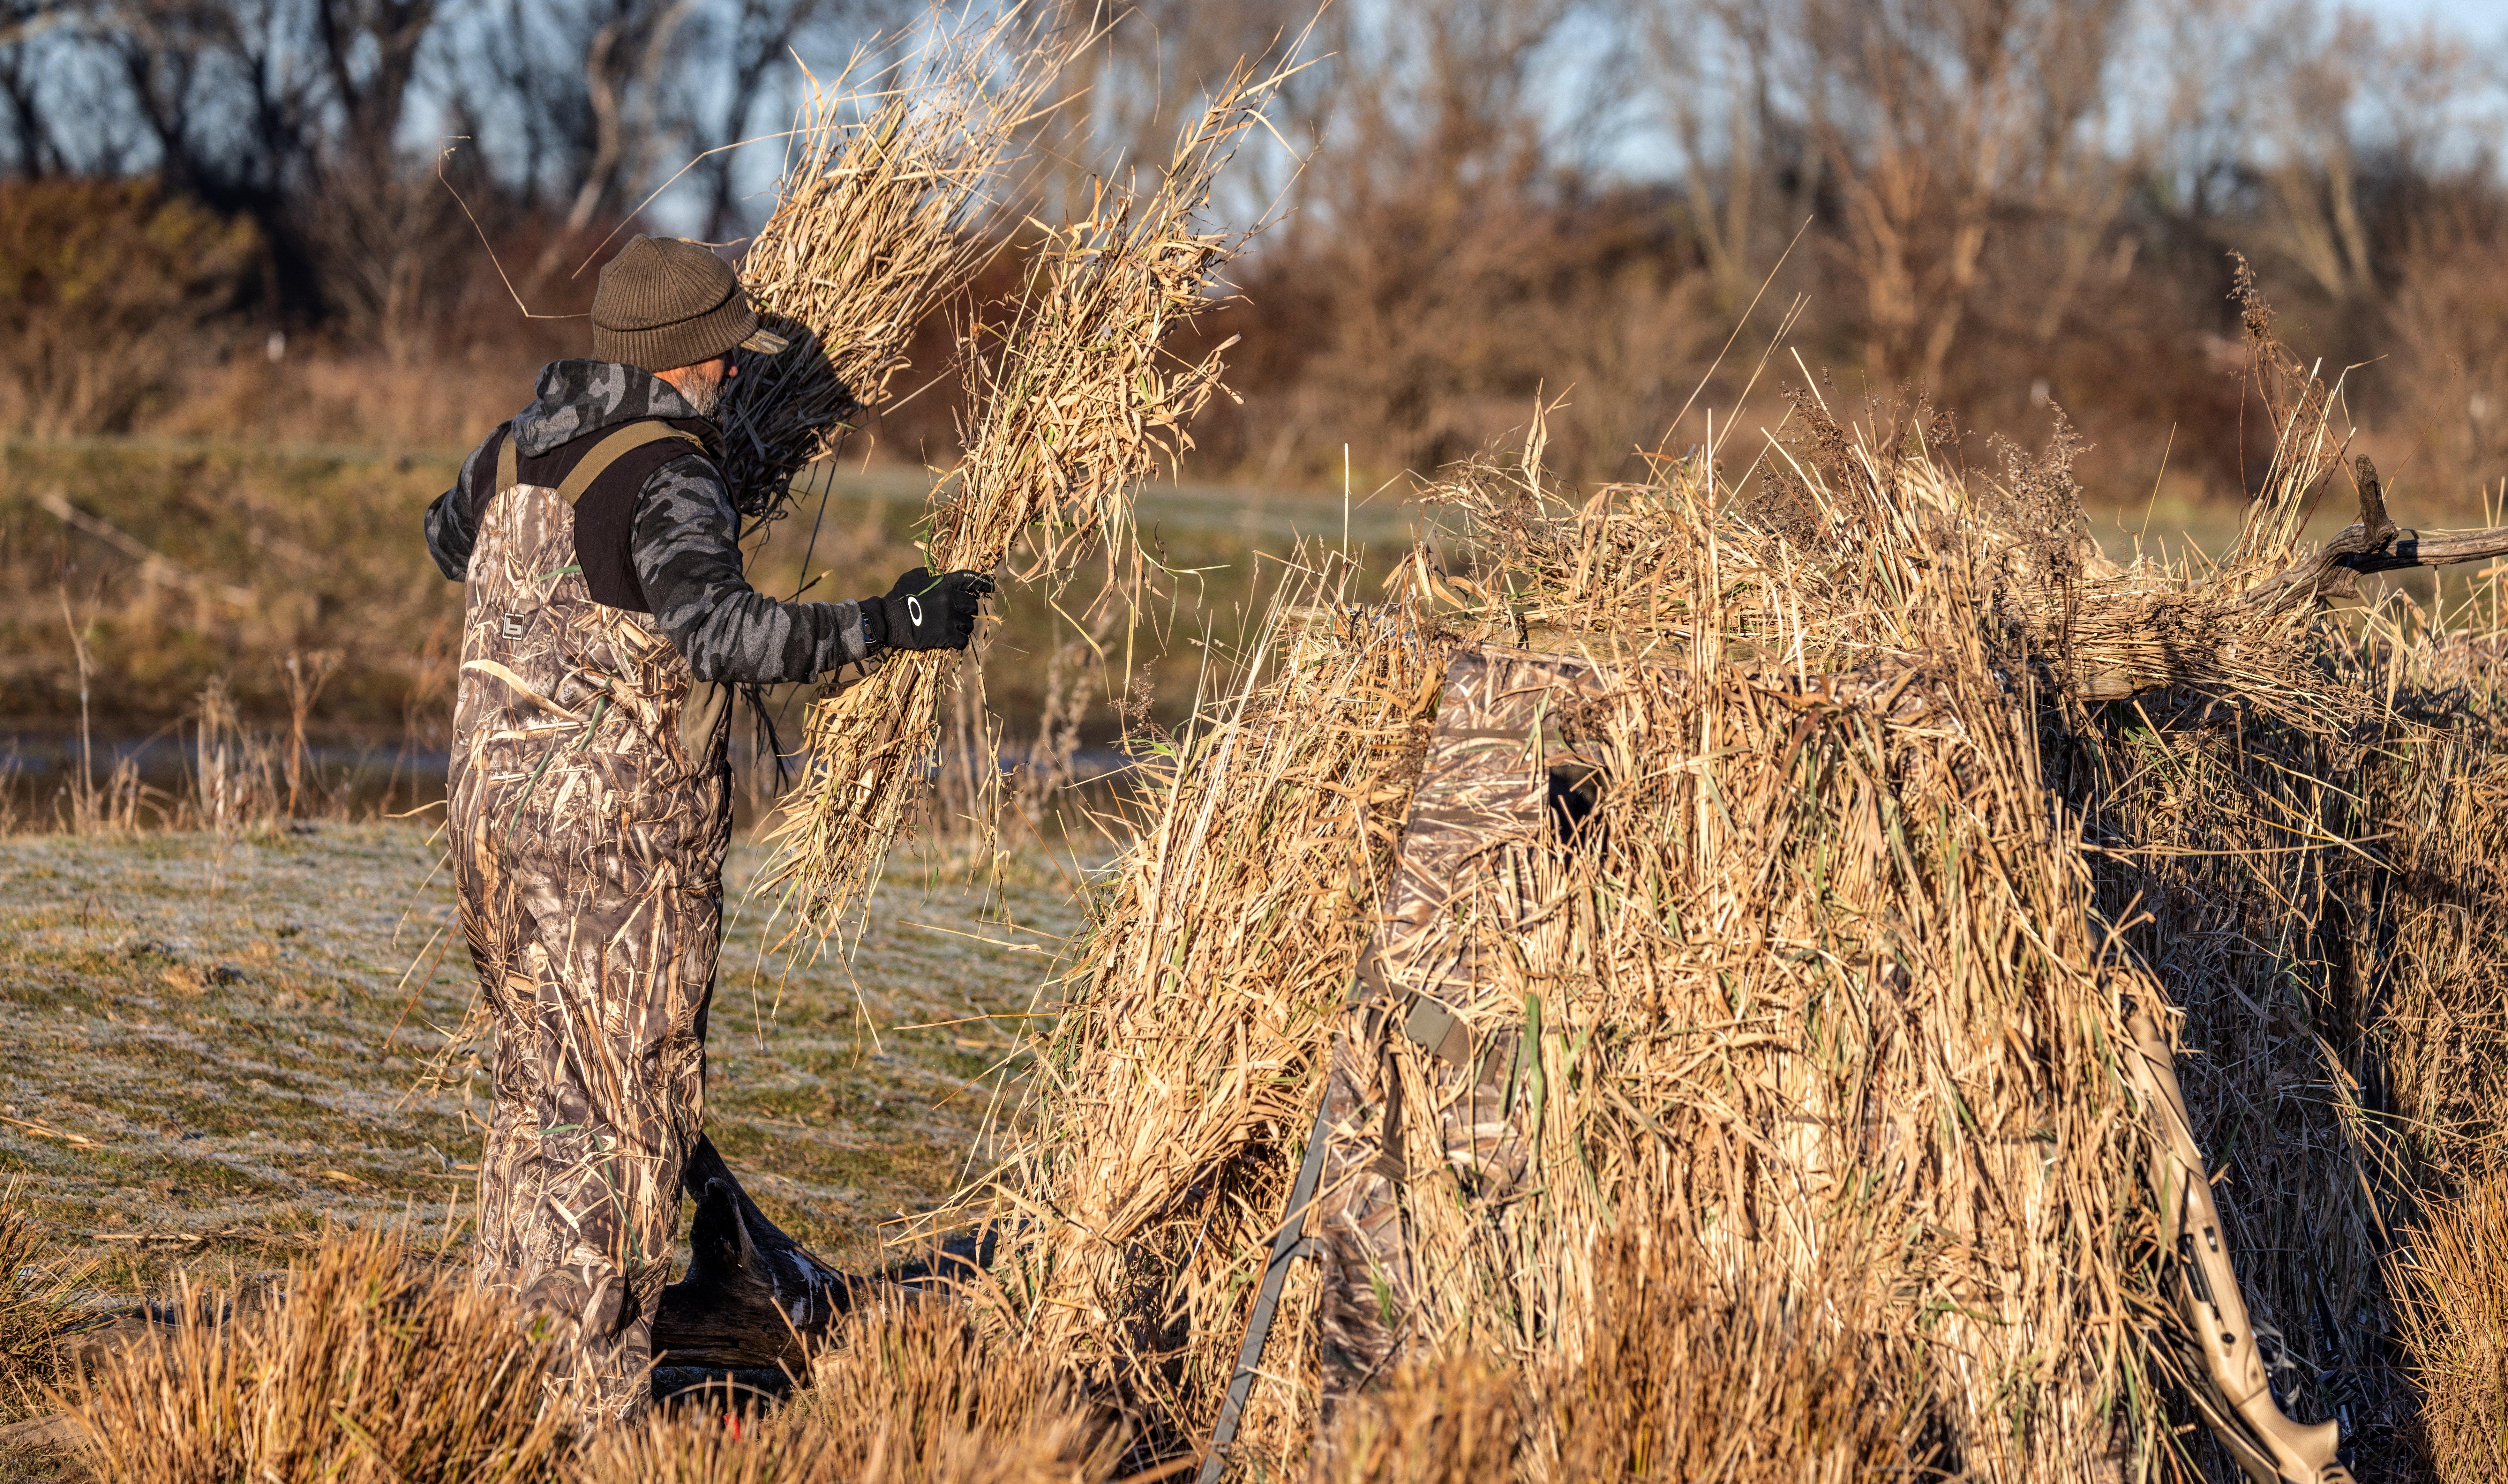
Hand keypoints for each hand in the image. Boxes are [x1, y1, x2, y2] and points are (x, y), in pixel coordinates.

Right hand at [875, 567, 992, 650]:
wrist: (887, 620)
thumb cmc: (897, 598)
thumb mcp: (911, 577)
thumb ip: (928, 574)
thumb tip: (939, 574)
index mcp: (943, 583)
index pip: (969, 579)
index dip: (983, 582)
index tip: (992, 585)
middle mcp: (949, 599)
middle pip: (972, 605)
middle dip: (967, 610)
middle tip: (958, 615)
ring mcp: (948, 618)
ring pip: (969, 624)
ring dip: (963, 627)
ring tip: (953, 629)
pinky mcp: (945, 635)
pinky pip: (962, 641)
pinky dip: (959, 642)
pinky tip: (952, 642)